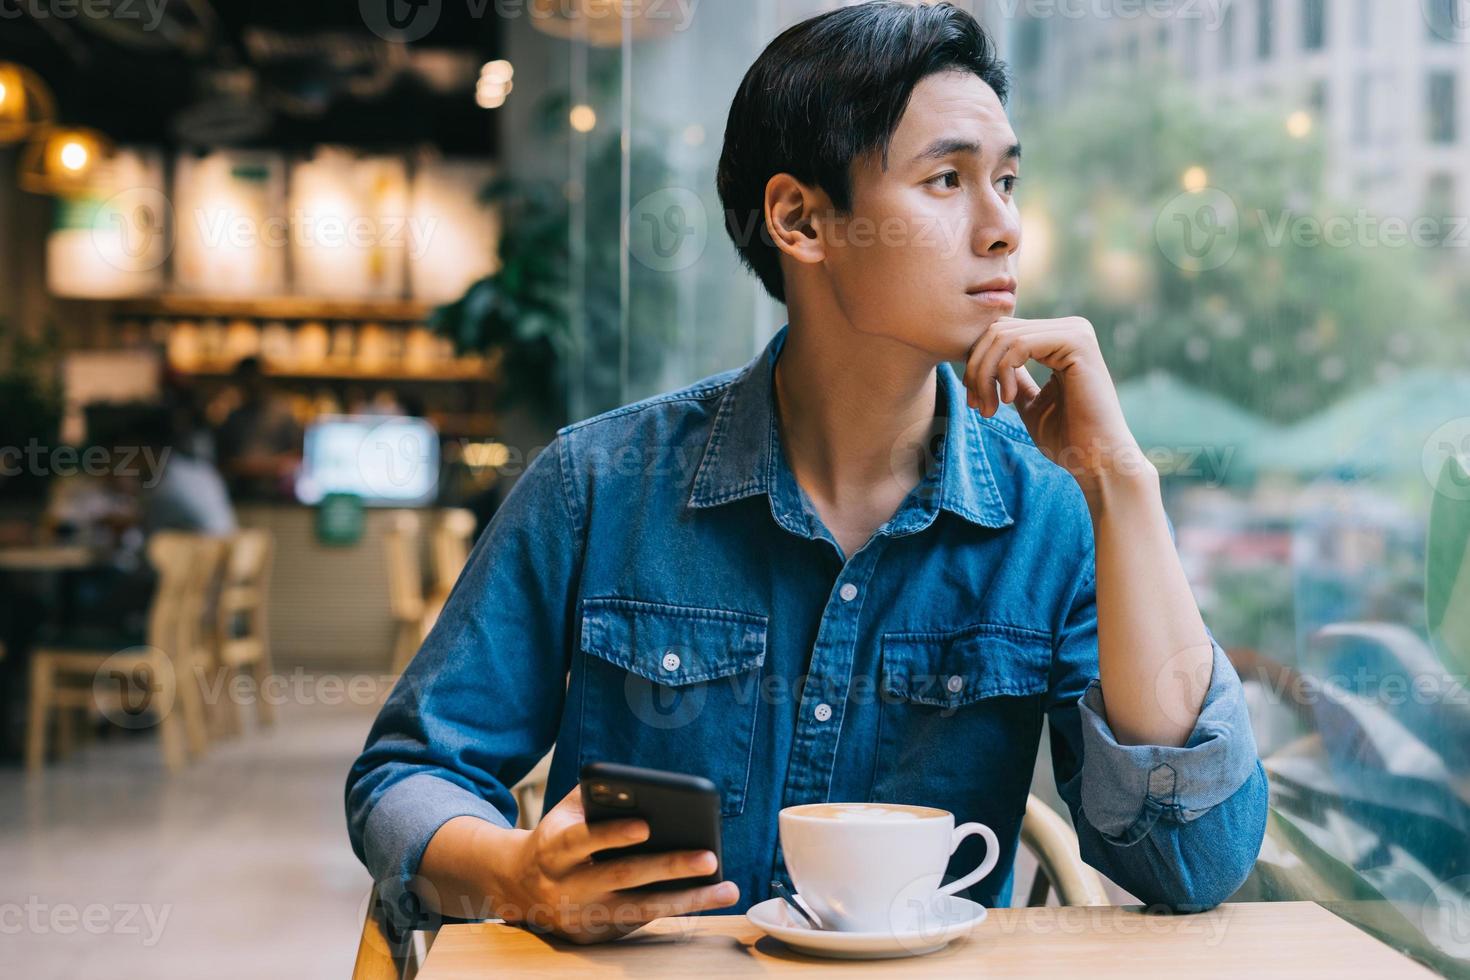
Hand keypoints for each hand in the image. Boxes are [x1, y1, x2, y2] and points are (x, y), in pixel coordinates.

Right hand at [483, 785, 738, 943]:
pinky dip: (674, 911)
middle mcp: (566, 886)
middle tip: (709, 857)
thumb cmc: (556, 837)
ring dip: (686, 900)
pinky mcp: (594, 937)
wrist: (518, 885)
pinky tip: (706, 899)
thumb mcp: (563, 812)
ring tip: (726, 889)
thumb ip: (595, 798)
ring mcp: (581, 916)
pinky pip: (640, 923)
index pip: (582, 840)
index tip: (646, 826)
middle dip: (669, 868)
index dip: (612, 834)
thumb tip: (640, 788)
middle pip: (622, 877)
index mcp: (554, 848)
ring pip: (639, 910)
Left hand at [961, 315, 1152, 492]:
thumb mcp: (1030, 401)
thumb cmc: (1066, 437)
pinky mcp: (1077, 343)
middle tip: (976, 405)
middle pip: (999, 330)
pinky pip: (1019, 346)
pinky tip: (1008, 400)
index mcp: (1060, 339)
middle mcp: (1071, 328)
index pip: (1002, 333)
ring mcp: (1075, 332)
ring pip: (1004, 337)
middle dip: (977, 369)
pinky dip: (1002, 373)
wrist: (1096, 459)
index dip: (977, 364)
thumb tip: (994, 359)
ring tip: (988, 408)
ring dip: (985, 375)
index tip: (973, 401)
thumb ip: (1015, 377)